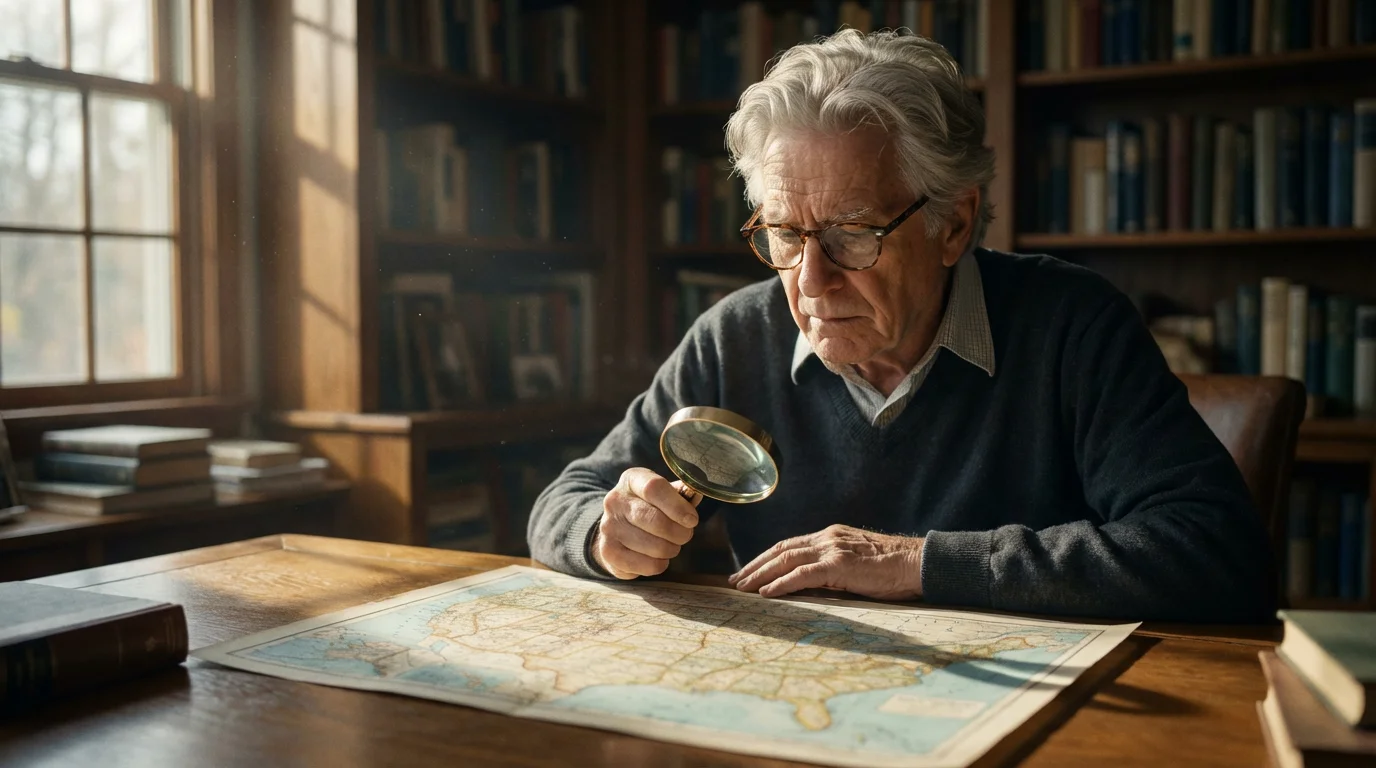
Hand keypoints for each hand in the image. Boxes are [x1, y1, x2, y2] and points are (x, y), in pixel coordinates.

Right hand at [592, 468, 699, 579]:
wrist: (617, 528)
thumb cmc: (648, 507)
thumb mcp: (663, 493)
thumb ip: (681, 494)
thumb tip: (696, 495)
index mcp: (631, 480)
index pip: (654, 488)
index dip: (678, 506)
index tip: (692, 519)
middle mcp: (615, 501)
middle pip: (656, 521)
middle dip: (680, 533)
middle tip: (685, 534)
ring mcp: (608, 527)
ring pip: (655, 547)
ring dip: (671, 549)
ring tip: (670, 545)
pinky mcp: (609, 552)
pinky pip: (648, 565)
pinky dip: (660, 564)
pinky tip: (657, 557)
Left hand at [728, 524, 923, 599]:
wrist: (918, 564)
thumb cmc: (892, 569)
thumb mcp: (857, 564)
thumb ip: (834, 569)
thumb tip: (809, 587)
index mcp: (831, 536)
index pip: (789, 545)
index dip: (766, 558)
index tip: (749, 571)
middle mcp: (828, 538)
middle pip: (781, 549)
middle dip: (755, 565)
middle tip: (735, 580)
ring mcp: (833, 549)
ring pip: (786, 559)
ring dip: (760, 574)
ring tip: (743, 588)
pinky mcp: (840, 565)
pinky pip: (802, 574)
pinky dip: (781, 583)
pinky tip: (766, 592)